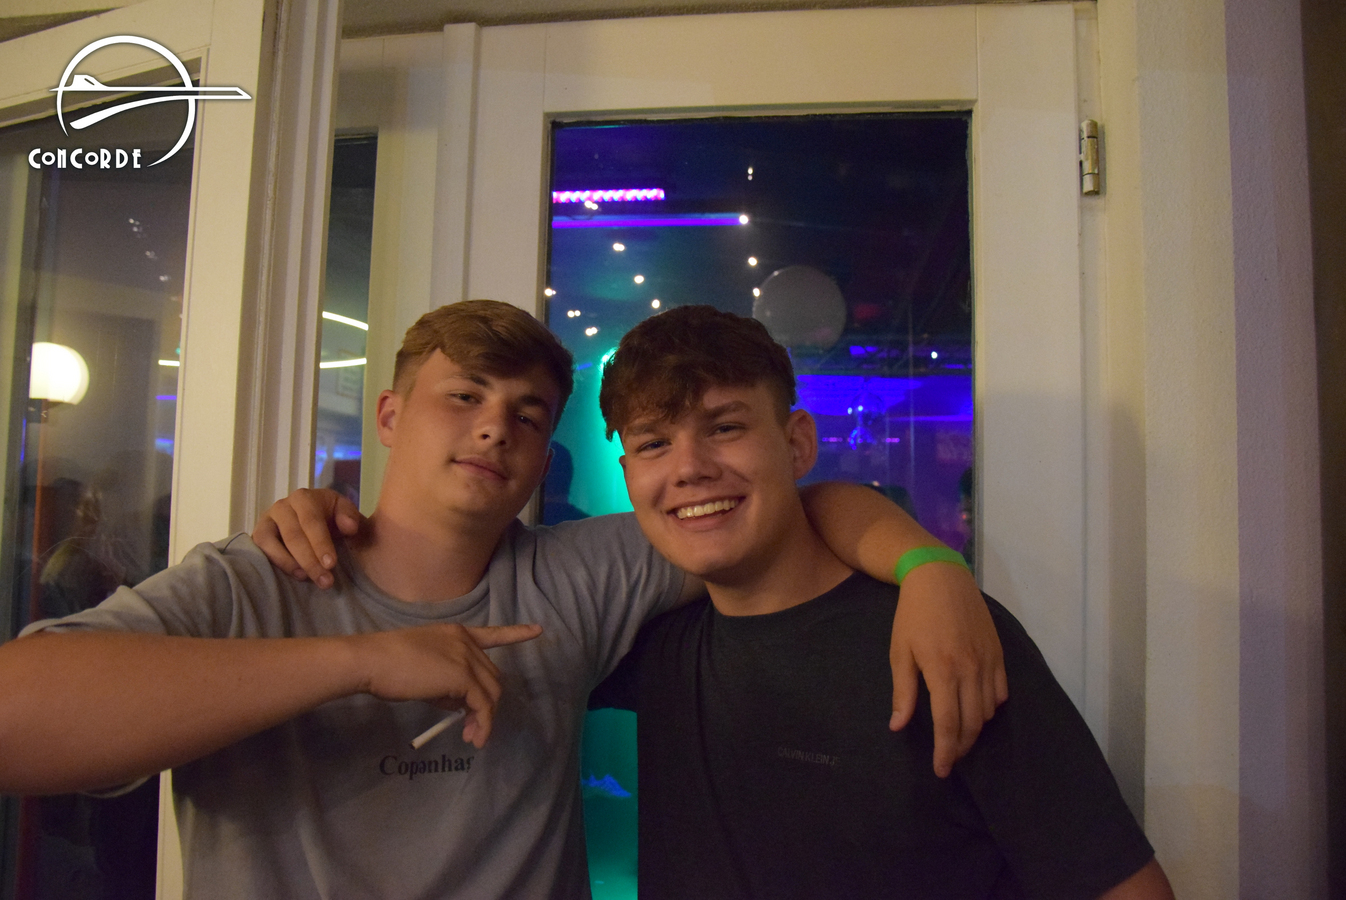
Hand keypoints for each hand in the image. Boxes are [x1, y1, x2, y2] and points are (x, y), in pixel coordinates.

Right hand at [253, 488, 364, 587]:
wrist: (317, 524)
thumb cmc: (332, 519)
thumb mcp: (345, 514)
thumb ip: (350, 517)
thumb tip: (350, 527)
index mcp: (305, 498)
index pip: (311, 521)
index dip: (320, 543)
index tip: (331, 564)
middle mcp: (282, 506)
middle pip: (293, 534)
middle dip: (310, 560)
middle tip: (325, 581)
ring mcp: (266, 521)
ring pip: (271, 542)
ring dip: (289, 563)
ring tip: (306, 578)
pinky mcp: (258, 536)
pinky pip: (259, 549)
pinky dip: (274, 563)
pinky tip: (292, 575)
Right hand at [349, 622, 542, 747]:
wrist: (372, 661)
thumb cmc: (387, 664)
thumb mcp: (423, 668)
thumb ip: (446, 681)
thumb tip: (460, 705)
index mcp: (456, 633)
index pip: (493, 633)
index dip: (516, 634)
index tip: (538, 630)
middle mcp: (466, 642)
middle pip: (491, 676)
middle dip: (486, 703)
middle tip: (471, 728)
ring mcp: (466, 657)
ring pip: (491, 692)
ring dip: (485, 717)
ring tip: (472, 737)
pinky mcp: (463, 676)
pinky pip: (482, 704)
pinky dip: (482, 723)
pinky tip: (473, 737)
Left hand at [888, 561, 1007, 777]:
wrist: (941, 578)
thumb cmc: (913, 615)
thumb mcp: (900, 651)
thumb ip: (902, 692)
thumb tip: (898, 726)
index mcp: (942, 671)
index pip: (948, 724)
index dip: (945, 752)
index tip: (940, 770)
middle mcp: (970, 670)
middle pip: (972, 724)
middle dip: (960, 747)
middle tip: (948, 758)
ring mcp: (988, 662)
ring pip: (988, 711)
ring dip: (975, 729)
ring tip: (959, 736)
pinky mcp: (999, 653)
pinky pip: (1000, 692)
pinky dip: (990, 707)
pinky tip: (977, 709)